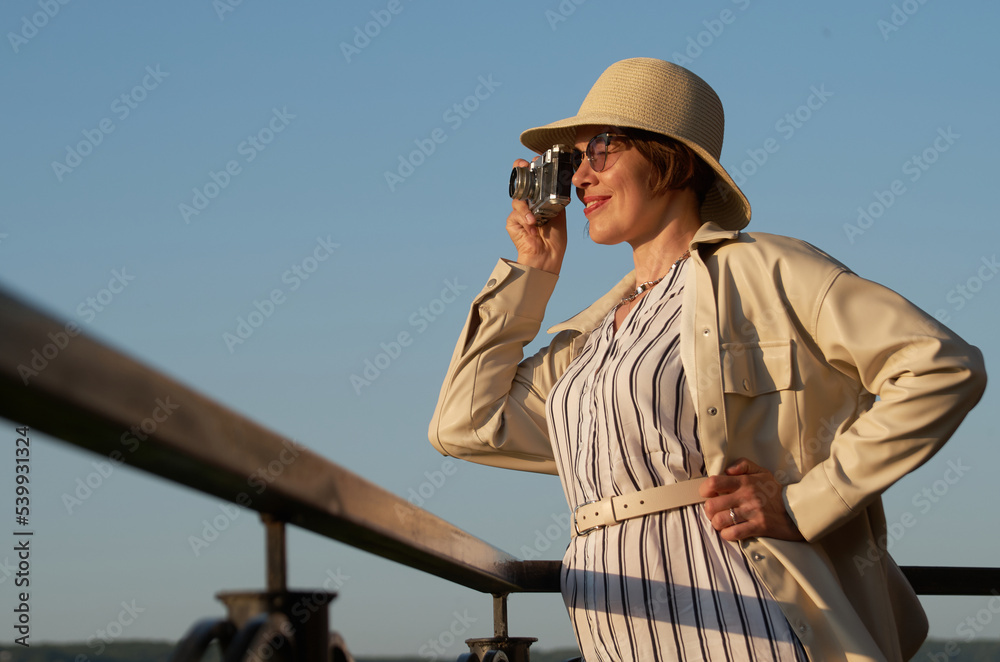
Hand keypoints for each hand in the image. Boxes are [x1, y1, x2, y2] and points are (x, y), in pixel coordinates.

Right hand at [506, 159, 566, 274]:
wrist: (549, 256)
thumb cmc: (555, 238)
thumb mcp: (559, 213)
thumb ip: (555, 197)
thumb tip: (557, 181)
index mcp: (539, 200)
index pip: (533, 181)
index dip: (531, 169)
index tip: (533, 160)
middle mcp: (528, 205)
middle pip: (521, 184)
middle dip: (520, 172)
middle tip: (522, 165)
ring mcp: (519, 213)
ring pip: (518, 200)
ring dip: (526, 208)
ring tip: (535, 219)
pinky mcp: (512, 223)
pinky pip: (516, 215)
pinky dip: (525, 220)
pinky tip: (532, 228)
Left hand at [700, 458, 803, 541]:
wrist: (796, 509)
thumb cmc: (775, 491)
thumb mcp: (762, 472)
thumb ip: (743, 465)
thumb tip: (727, 469)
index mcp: (744, 481)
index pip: (714, 483)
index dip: (705, 490)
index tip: (708, 494)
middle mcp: (746, 496)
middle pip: (712, 505)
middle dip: (708, 510)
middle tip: (714, 512)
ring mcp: (751, 512)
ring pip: (720, 521)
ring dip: (717, 524)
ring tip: (721, 522)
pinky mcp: (758, 527)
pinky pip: (733, 533)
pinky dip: (727, 535)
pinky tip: (730, 531)